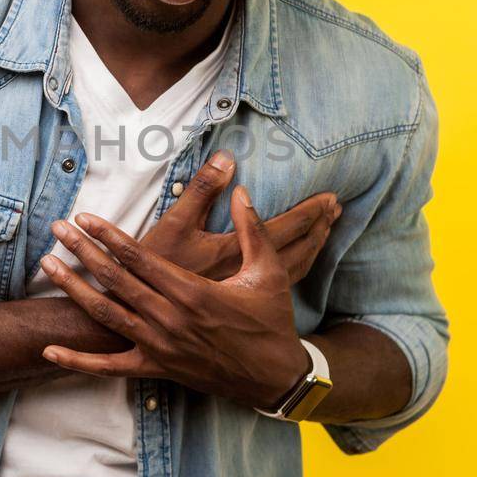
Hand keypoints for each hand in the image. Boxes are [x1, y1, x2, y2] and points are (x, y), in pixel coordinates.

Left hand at [40, 184, 312, 411]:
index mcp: (192, 291)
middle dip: (83, 252)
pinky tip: (49, 351)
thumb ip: (252, 230)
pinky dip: (78, 361)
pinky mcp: (157, 369)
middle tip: (56, 229)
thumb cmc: (271, 321)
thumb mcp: (268, 272)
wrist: (273, 377)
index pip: (139, 258)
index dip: (108, 236)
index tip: (84, 217)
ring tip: (48, 265)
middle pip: (115, 280)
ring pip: (107, 315)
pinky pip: (110, 367)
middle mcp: (169, 317)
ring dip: (75, 290)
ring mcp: (159, 346)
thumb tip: (241, 191)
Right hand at [140, 149, 341, 283]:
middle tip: (336, 208)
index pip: (286, 228)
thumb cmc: (155, 268)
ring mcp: (245, 292)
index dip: (311, 212)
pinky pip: (283, 284)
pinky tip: (299, 260)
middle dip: (319, 226)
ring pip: (293, 269)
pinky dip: (298, 265)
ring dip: (313, 246)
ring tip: (326, 229)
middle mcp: (248, 276)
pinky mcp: (240, 303)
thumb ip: (201, 191)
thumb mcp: (173, 224)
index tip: (331, 197)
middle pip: (298, 250)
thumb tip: (228, 159)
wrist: (140, 317)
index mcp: (237, 253)